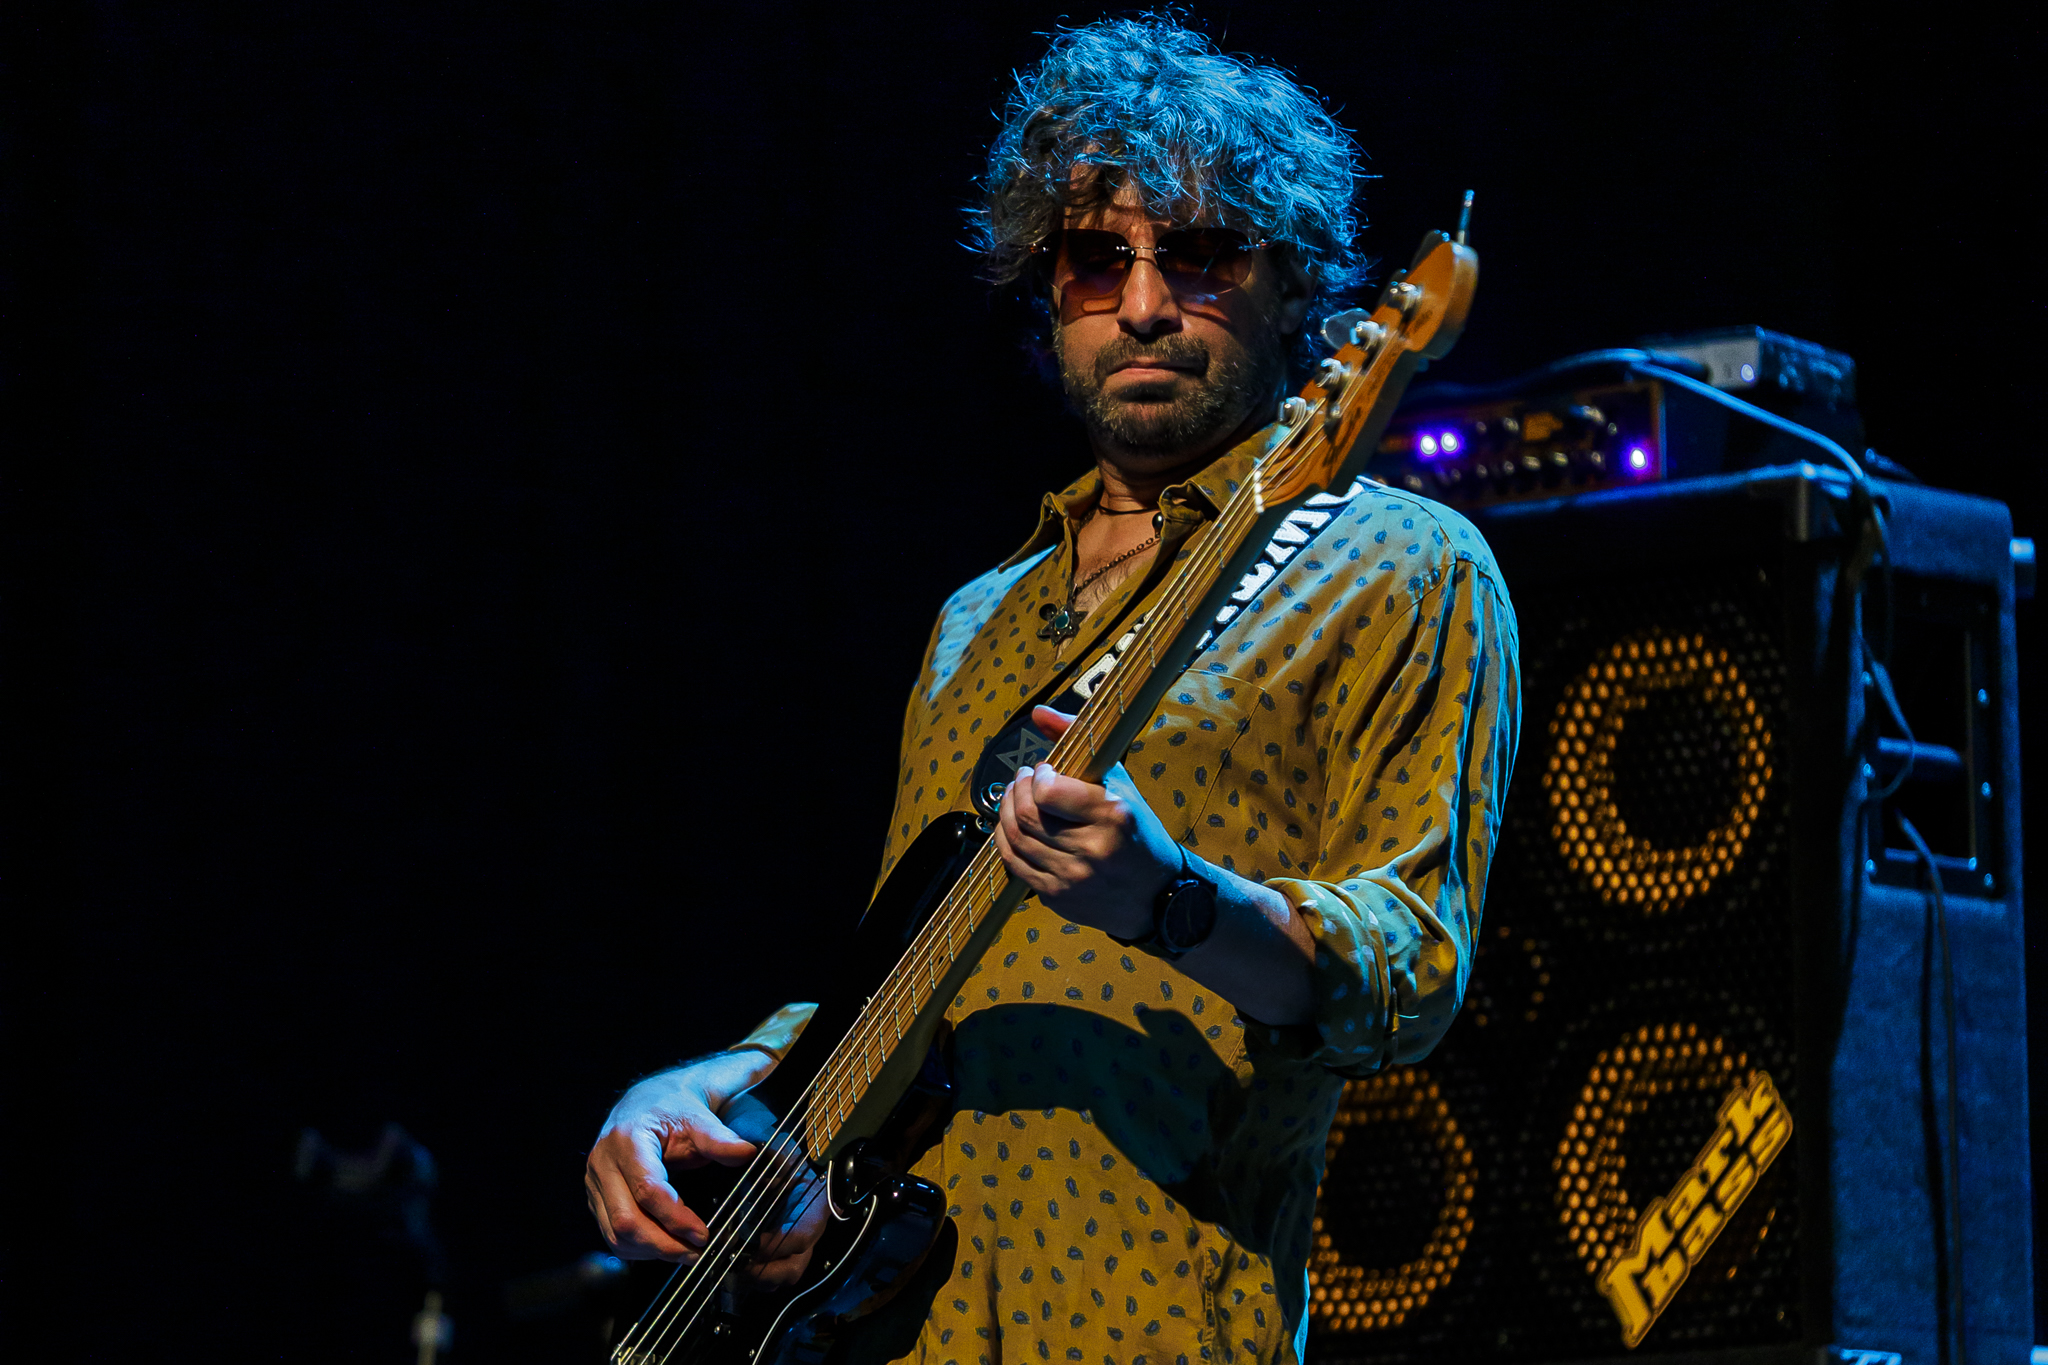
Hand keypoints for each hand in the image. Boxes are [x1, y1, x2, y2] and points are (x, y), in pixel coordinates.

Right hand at [585, 1054, 826, 1284]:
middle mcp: (603, 1164)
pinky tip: (666, 1246)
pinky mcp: (597, 1198)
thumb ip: (720, 1139)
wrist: (647, 1100)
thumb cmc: (672, 1108)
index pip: (648, 1190)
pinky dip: (639, 1248)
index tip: (704, 1235)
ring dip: (651, 1251)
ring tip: (686, 1254)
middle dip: (663, 1245)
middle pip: (626, 1221)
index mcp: (627, 1140)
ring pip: (615, 1235)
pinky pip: (612, 1235)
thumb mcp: (698, 1117)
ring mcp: (596, 1183)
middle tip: (697, 1254)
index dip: (675, 1218)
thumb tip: (747, 1154)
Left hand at [992, 705, 1182, 938]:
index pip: (1048, 793)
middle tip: (1024, 780)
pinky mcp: (1057, 897)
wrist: (1156, 894)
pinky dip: (1006, 840)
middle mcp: (1093, 849)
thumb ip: (1079, 740)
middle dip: (1016, 789)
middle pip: (1026, 815)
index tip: (1044, 771)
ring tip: (1017, 798)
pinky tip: (1013, 826)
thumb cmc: (1137, 831)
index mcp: (1114, 815)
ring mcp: (1073, 877)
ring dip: (1006, 811)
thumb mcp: (1120, 783)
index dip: (1038, 777)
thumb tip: (1039, 712)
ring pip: (1014, 839)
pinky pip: (1014, 864)